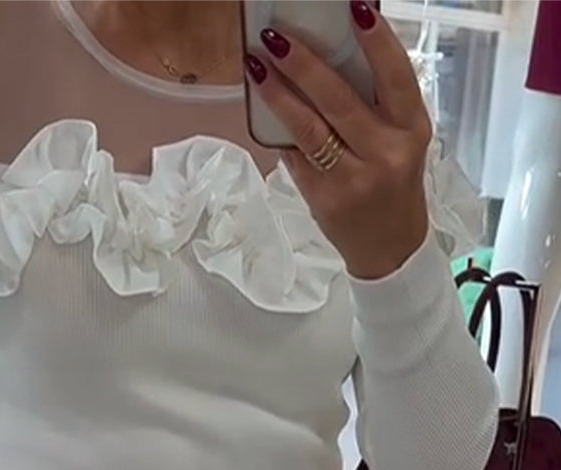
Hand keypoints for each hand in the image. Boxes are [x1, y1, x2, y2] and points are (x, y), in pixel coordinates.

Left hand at [244, 0, 431, 279]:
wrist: (389, 248)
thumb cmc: (394, 184)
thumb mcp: (401, 141)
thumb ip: (376, 105)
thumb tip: (330, 54)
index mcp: (411, 129)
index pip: (396, 76)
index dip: (377, 41)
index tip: (355, 7)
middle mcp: (385, 153)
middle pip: (339, 100)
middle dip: (303, 64)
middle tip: (275, 36)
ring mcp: (353, 179)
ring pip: (309, 129)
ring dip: (277, 94)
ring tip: (256, 66)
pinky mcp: (324, 198)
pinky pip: (295, 157)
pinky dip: (277, 132)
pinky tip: (260, 108)